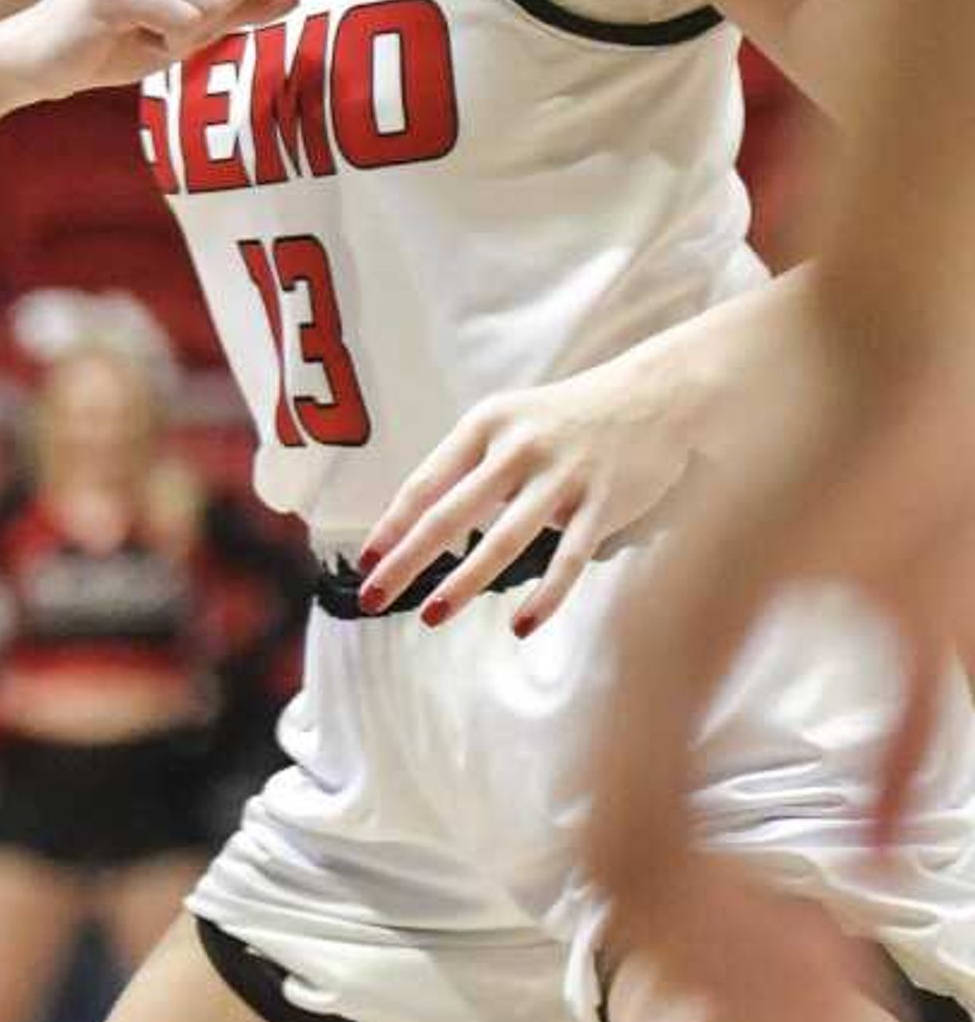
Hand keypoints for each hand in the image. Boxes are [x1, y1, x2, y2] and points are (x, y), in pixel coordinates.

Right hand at [0, 0, 298, 101]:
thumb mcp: (189, 21)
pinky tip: (123, 38)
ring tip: (136, 29)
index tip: (172, 9)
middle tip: (151, 24)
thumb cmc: (112, 36)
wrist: (39, 60)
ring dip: (180, 36)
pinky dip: (162, 46)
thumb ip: (240, 6)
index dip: (223, 4)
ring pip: (213, 4)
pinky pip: (185, 23)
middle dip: (203, 21)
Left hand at [356, 355, 698, 634]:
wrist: (657, 395)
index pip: (425, 483)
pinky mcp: (605, 502)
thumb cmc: (564, 419)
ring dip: (463, 583)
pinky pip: (568, 558)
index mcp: (485, 425)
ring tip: (431, 616)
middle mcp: (519, 448)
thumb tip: (416, 523)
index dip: (391, 525)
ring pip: (504, 540)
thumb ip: (468, 467)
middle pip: (450, 514)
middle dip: (406, 561)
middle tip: (372, 598)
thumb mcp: (508, 423)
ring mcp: (563, 476)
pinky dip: (545, 596)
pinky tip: (521, 626)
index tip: (366, 561)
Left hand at [585, 352, 974, 1021]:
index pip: (648, 844)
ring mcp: (655, 650)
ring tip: (792, 999)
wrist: (889, 358)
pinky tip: (767, 928)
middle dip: (708, 957)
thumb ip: (895, 757)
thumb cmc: (906, 487)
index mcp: (682, 669)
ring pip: (626, 848)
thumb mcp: (914, 650)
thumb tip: (882, 855)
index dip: (709, 934)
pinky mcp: (687, 628)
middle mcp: (645, 666)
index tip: (784, 991)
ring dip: (708, 936)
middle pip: (627, 867)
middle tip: (791, 1016)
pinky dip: (698, 876)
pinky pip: (650, 787)